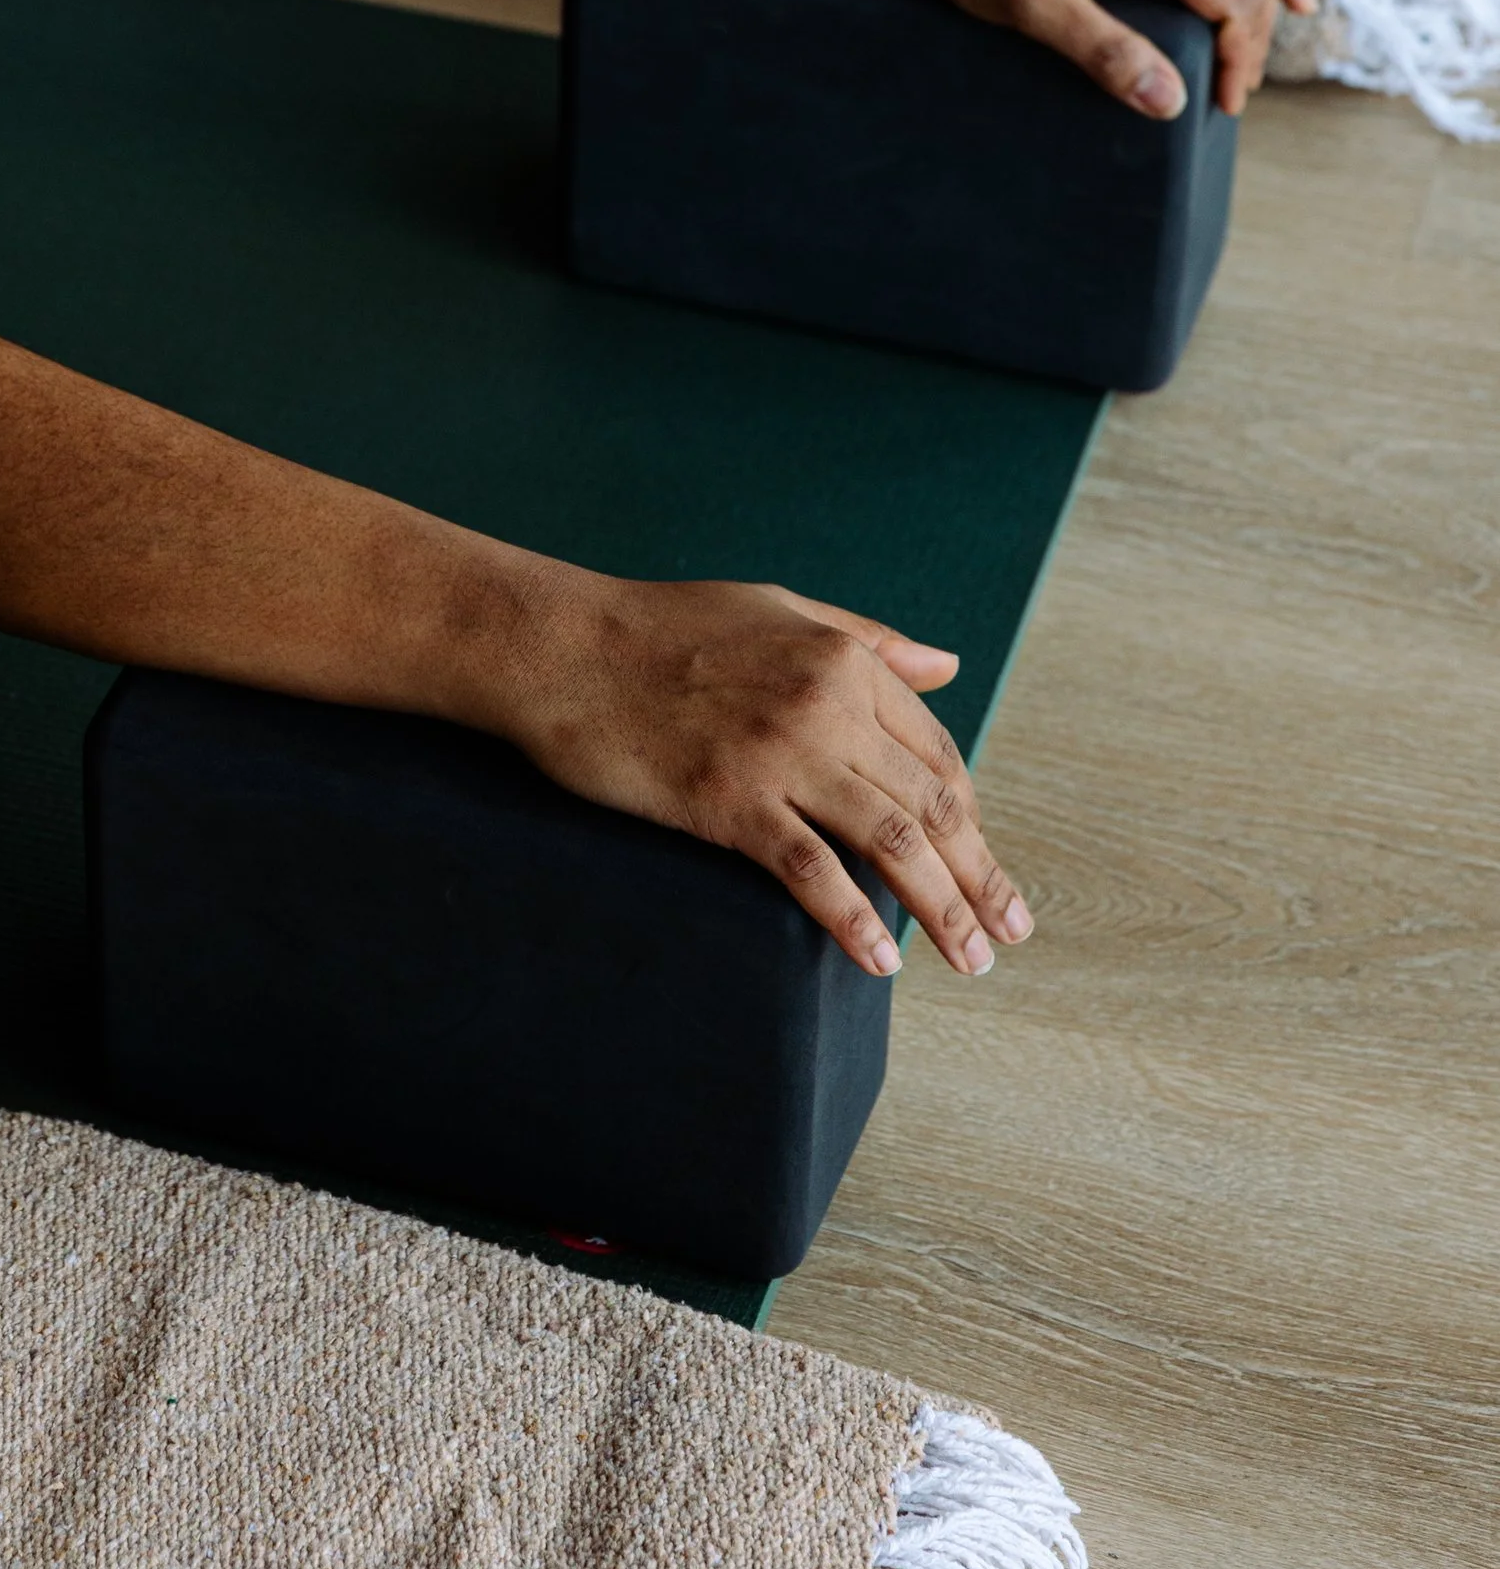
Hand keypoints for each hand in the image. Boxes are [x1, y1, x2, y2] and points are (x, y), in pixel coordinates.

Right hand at [504, 571, 1027, 976]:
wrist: (560, 646)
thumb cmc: (664, 626)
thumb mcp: (779, 609)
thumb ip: (867, 639)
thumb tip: (948, 665)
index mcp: (844, 660)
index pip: (937, 753)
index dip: (969, 818)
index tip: (983, 865)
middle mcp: (825, 705)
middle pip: (930, 805)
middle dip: (980, 876)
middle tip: (1009, 931)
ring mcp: (778, 754)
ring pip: (890, 843)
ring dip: (943, 909)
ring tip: (971, 958)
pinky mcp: (727, 800)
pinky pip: (811, 871)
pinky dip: (855, 919)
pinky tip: (882, 960)